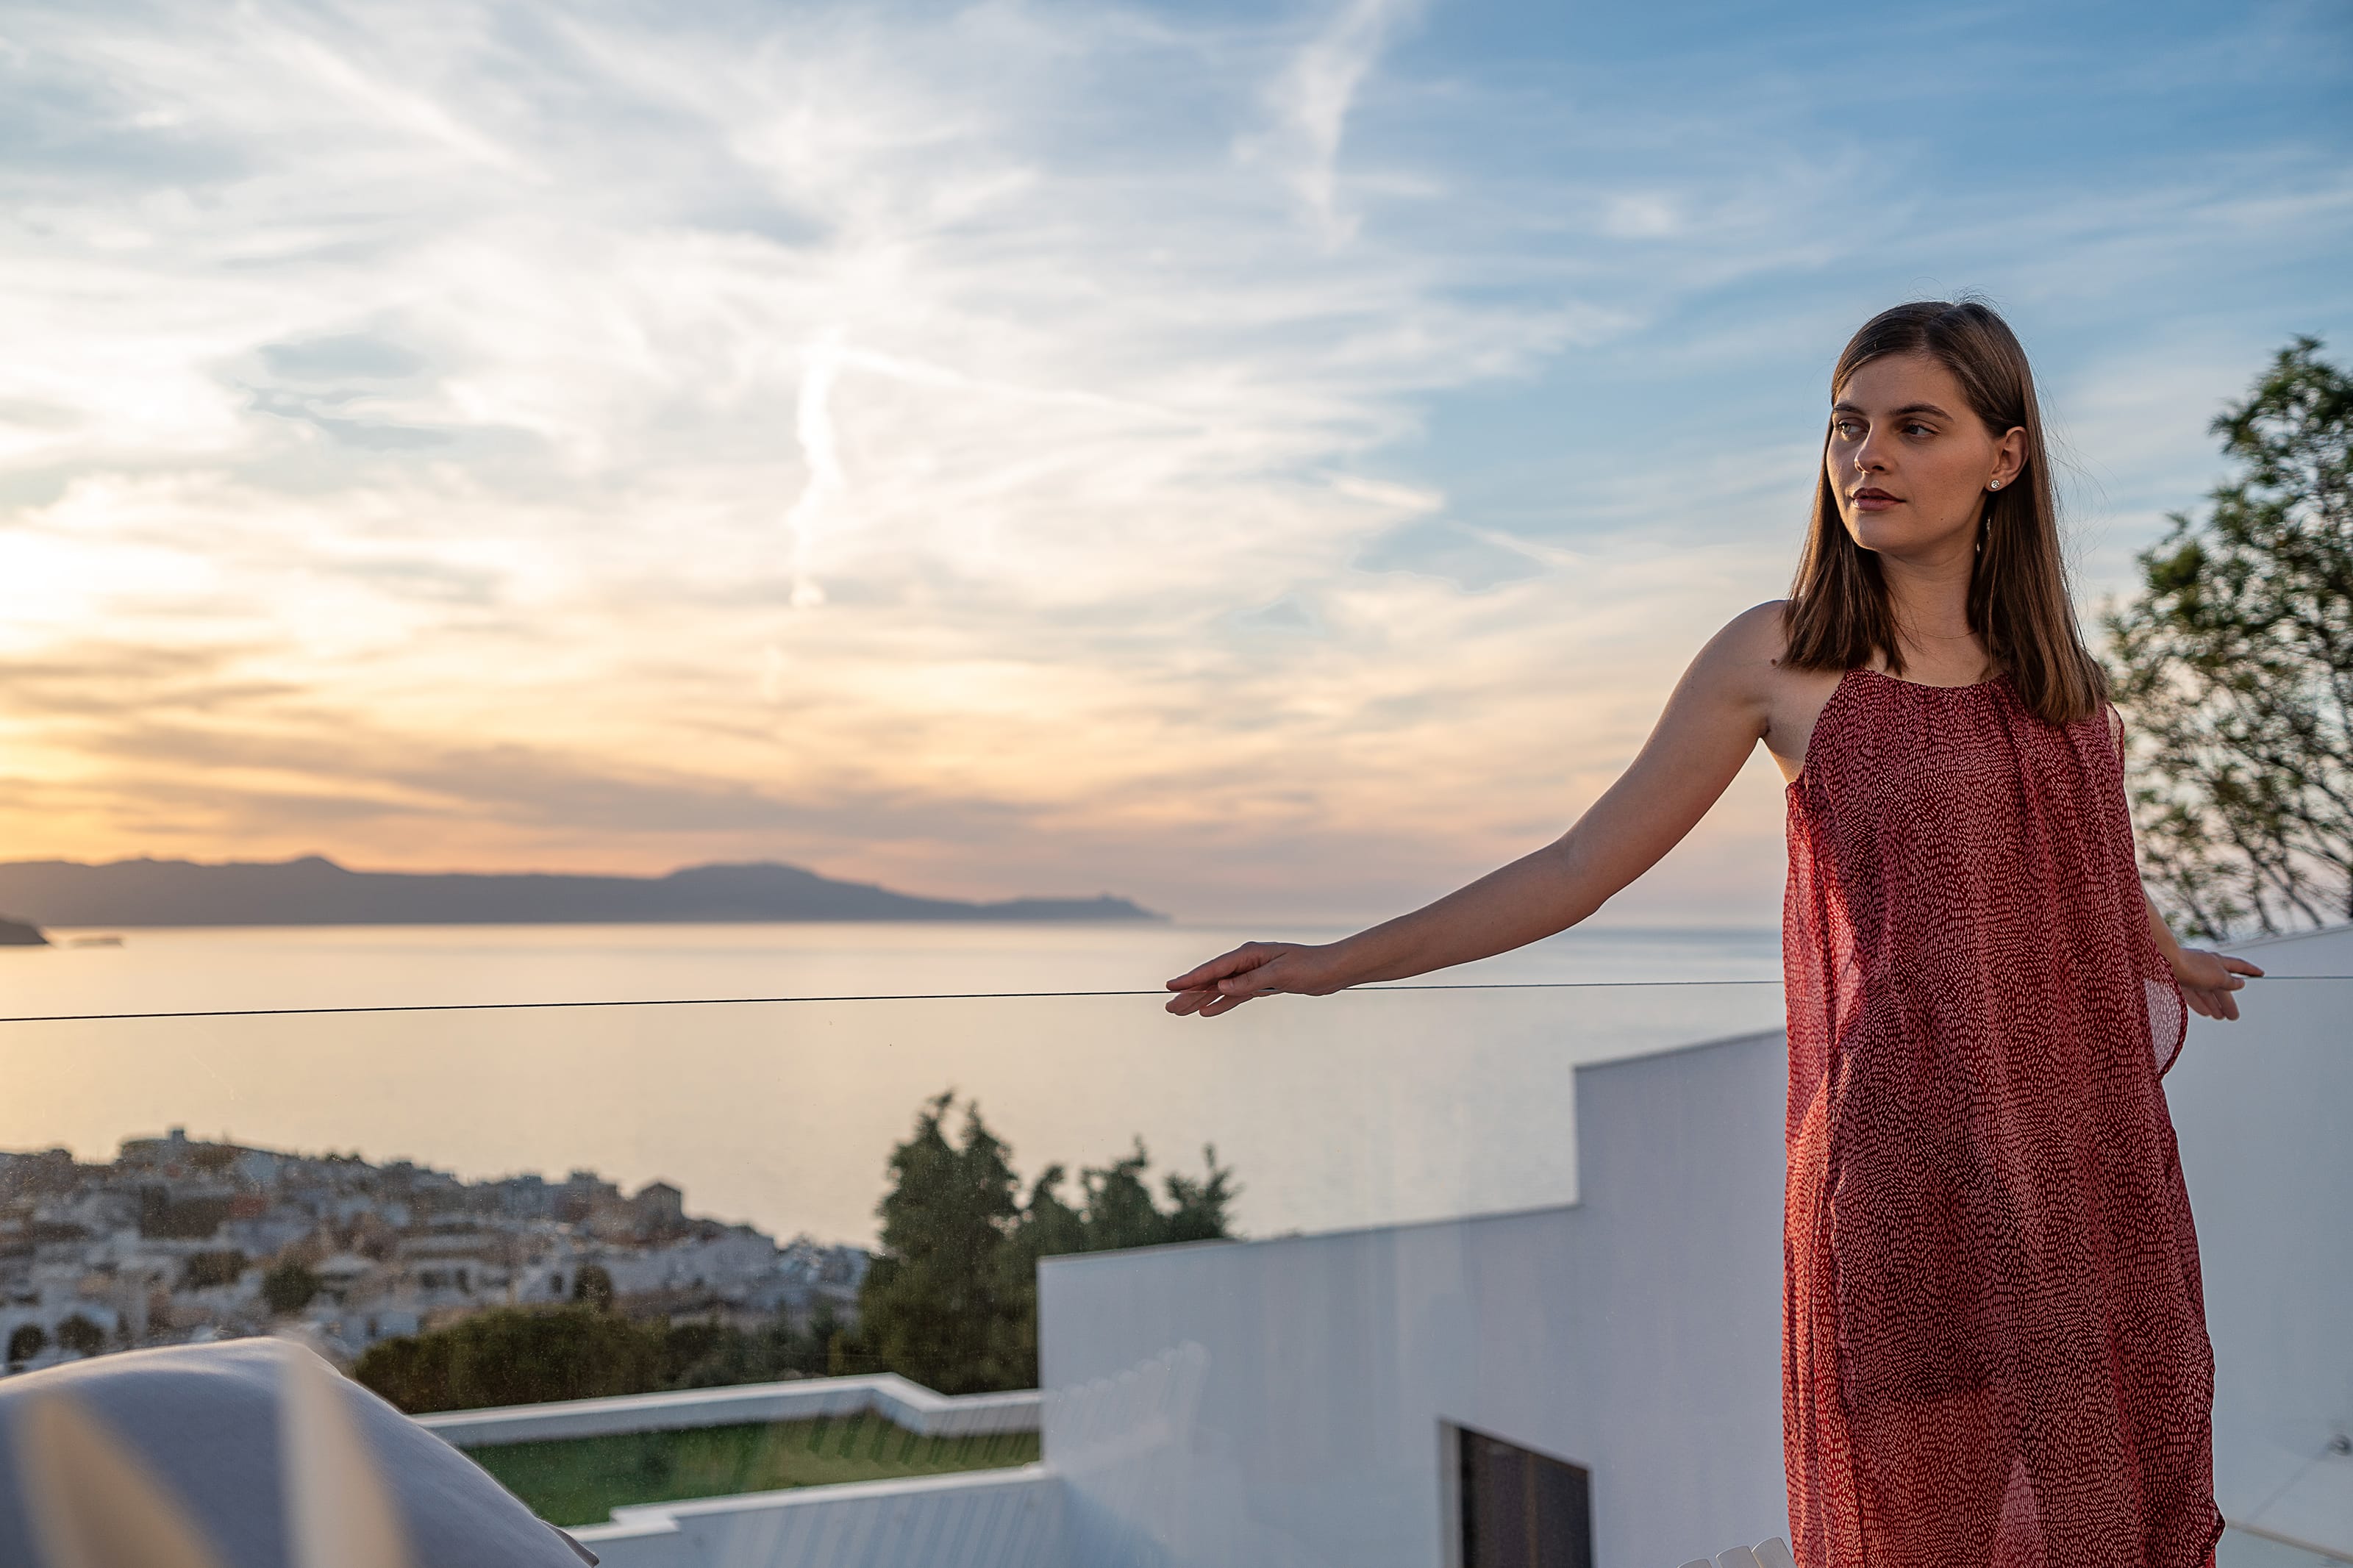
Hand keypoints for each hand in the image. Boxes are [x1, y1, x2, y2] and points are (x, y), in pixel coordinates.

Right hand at [1164, 941, 1339, 1016]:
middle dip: (1190, 993)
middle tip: (1169, 1007)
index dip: (1191, 978)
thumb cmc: (1310, 966)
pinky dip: (1221, 1004)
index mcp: (1249, 954)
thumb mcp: (1281, 974)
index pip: (1214, 968)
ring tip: (1179, 1011)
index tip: (1171, 986)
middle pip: (1212, 979)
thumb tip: (1221, 987)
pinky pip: (1235, 996)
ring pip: (1221, 989)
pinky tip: (1206, 1012)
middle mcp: (1247, 962)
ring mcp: (1253, 973)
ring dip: (1201, 1000)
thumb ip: (1250, 981)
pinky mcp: (1261, 985)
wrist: (1333, 970)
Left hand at [2170, 948, 2262, 1020]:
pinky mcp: (2177, 979)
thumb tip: (2240, 982)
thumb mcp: (2218, 977)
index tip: (2260, 974)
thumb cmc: (2191, 967)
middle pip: (2220, 985)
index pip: (2238, 966)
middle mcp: (2205, 965)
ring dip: (2214, 1004)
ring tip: (2220, 1017)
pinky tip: (2205, 1013)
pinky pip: (2192, 993)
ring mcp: (2190, 972)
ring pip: (2206, 991)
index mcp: (2218, 961)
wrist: (2160, 962)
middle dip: (2227, 1001)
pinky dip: (2200, 1003)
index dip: (2250, 970)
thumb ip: (2230, 981)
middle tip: (2234, 1016)